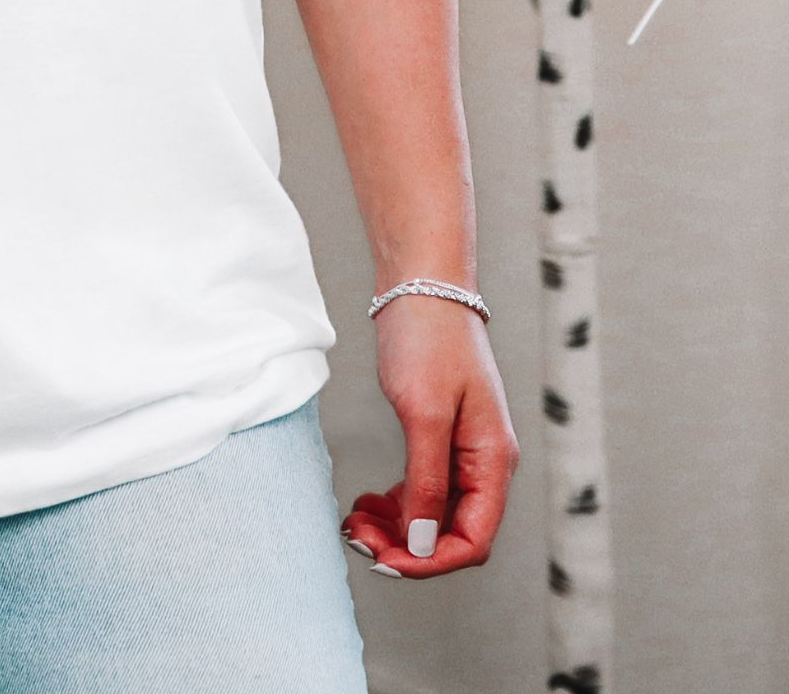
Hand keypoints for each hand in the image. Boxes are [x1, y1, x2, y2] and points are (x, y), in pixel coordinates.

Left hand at [339, 292, 518, 577]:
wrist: (420, 284)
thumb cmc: (427, 340)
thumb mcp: (424, 413)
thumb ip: (426, 481)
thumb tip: (423, 543)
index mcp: (492, 462)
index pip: (473, 541)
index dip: (430, 561)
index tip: (383, 560)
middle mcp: (483, 463)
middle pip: (452, 533)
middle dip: (407, 546)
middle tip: (357, 540)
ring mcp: (462, 449)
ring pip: (435, 514)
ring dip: (398, 527)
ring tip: (355, 523)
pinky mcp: (439, 434)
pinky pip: (423, 488)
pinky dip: (396, 502)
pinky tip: (367, 502)